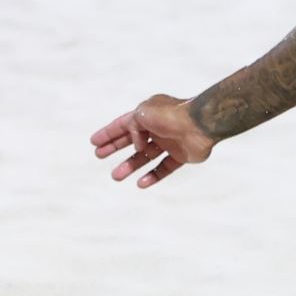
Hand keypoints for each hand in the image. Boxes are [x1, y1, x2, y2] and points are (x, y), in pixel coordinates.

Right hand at [91, 94, 215, 188]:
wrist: (201, 123)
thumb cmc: (171, 115)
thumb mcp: (142, 113)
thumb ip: (132, 128)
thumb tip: (137, 145)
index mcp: (150, 113)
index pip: (124, 123)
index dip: (109, 133)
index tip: (93, 142)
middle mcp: (160, 127)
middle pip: (134, 139)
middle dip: (115, 147)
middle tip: (99, 156)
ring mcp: (171, 141)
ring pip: (147, 156)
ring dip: (131, 165)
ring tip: (116, 176)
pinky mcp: (183, 155)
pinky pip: (165, 167)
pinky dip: (153, 175)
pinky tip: (141, 183)